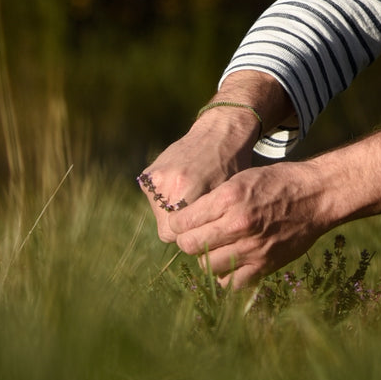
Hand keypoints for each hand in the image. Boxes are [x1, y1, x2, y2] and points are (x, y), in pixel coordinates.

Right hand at [138, 105, 259, 241]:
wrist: (220, 132)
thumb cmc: (232, 165)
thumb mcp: (227, 195)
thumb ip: (210, 219)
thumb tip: (200, 247)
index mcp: (188, 190)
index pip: (177, 236)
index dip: (192, 234)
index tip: (204, 227)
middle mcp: (167, 184)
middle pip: (166, 229)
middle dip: (181, 226)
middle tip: (199, 213)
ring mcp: (154, 178)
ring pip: (159, 215)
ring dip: (172, 212)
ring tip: (193, 194)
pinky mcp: (147, 174)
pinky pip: (155, 200)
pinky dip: (166, 197)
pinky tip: (184, 185)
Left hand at [168, 164, 327, 287]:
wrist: (318, 196)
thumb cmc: (279, 183)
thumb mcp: (242, 179)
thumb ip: (214, 201)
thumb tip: (186, 221)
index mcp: (230, 198)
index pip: (183, 222)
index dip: (177, 225)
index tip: (181, 225)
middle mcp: (238, 224)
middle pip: (190, 246)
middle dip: (187, 242)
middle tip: (196, 237)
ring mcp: (252, 247)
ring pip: (206, 266)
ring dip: (206, 259)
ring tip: (215, 249)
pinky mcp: (265, 264)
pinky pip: (231, 283)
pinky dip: (226, 275)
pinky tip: (231, 262)